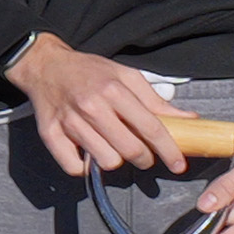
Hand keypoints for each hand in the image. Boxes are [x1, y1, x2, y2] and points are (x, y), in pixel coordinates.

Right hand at [9, 32, 202, 181]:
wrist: (45, 66)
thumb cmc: (89, 71)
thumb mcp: (126, 76)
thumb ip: (155, 100)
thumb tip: (188, 119)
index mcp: (113, 90)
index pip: (150, 128)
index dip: (169, 150)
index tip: (178, 164)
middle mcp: (91, 107)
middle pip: (130, 150)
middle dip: (144, 159)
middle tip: (143, 155)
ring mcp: (69, 122)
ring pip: (105, 161)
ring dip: (116, 160)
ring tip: (113, 148)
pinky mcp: (50, 134)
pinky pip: (74, 167)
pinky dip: (85, 167)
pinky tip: (89, 154)